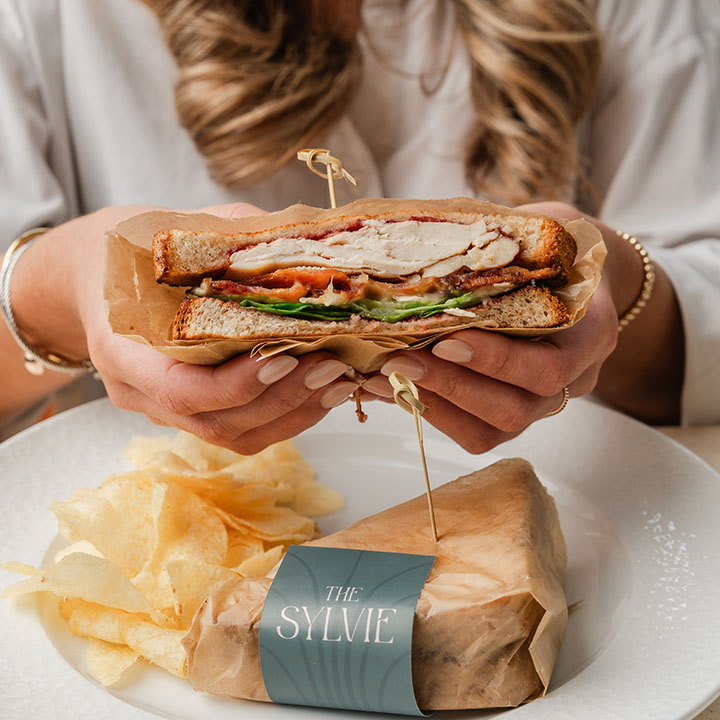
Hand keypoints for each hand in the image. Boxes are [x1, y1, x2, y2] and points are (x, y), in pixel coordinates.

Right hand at [8, 203, 357, 451]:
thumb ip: (230, 237)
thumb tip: (301, 240)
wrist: (94, 275)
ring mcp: (163, 410)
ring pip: (234, 435)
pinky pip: (241, 431)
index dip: (238, 383)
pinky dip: (286, 417)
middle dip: (282, 398)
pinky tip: (319, 393)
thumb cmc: (130, 252)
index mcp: (122, 349)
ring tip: (337, 382)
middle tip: (330, 365)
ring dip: (293, 414)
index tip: (286, 354)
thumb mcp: (171, 233)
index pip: (181, 390)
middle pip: (216, 421)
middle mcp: (140, 392)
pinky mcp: (190, 412)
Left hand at [362, 202, 625, 452]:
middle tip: (400, 361)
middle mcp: (573, 378)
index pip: (549, 367)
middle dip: (452, 387)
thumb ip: (499, 238)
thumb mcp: (541, 231)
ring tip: (385, 376)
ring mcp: (543, 402)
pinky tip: (391, 386)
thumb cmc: (555, 249)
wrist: (574, 274)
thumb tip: (428, 234)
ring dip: (434, 404)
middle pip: (517, 408)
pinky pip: (474, 431)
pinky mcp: (512, 412)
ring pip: (492, 430)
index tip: (447, 340)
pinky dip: (429, 410)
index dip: (496, 361)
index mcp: (591, 334)